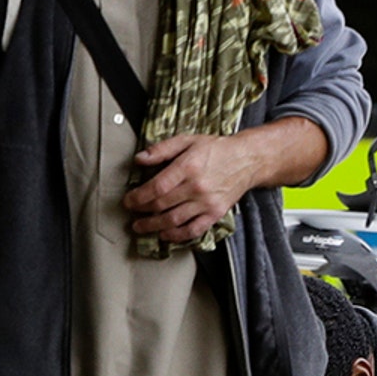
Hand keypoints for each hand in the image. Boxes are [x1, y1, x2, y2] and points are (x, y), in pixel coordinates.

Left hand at [124, 134, 257, 242]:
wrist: (248, 159)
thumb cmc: (216, 149)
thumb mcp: (187, 140)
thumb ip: (161, 149)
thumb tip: (139, 159)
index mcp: (188, 167)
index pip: (156, 188)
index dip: (138, 197)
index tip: (128, 200)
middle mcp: (197, 187)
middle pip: (162, 205)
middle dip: (142, 211)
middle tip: (131, 213)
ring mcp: (208, 203)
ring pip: (175, 220)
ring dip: (154, 226)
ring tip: (141, 226)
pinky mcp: (216, 213)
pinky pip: (194, 229)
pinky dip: (177, 235)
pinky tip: (165, 234)